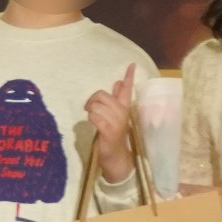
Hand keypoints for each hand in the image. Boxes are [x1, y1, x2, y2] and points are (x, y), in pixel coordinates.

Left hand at [85, 66, 138, 181]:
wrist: (115, 156)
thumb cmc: (112, 135)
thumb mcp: (113, 115)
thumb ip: (116, 99)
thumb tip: (118, 83)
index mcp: (124, 109)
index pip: (127, 90)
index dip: (129, 76)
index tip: (132, 64)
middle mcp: (122, 114)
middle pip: (103, 96)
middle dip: (92, 101)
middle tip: (90, 109)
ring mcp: (117, 123)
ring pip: (97, 106)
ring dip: (91, 111)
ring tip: (93, 118)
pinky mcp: (109, 131)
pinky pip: (96, 118)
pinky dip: (92, 119)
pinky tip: (94, 124)